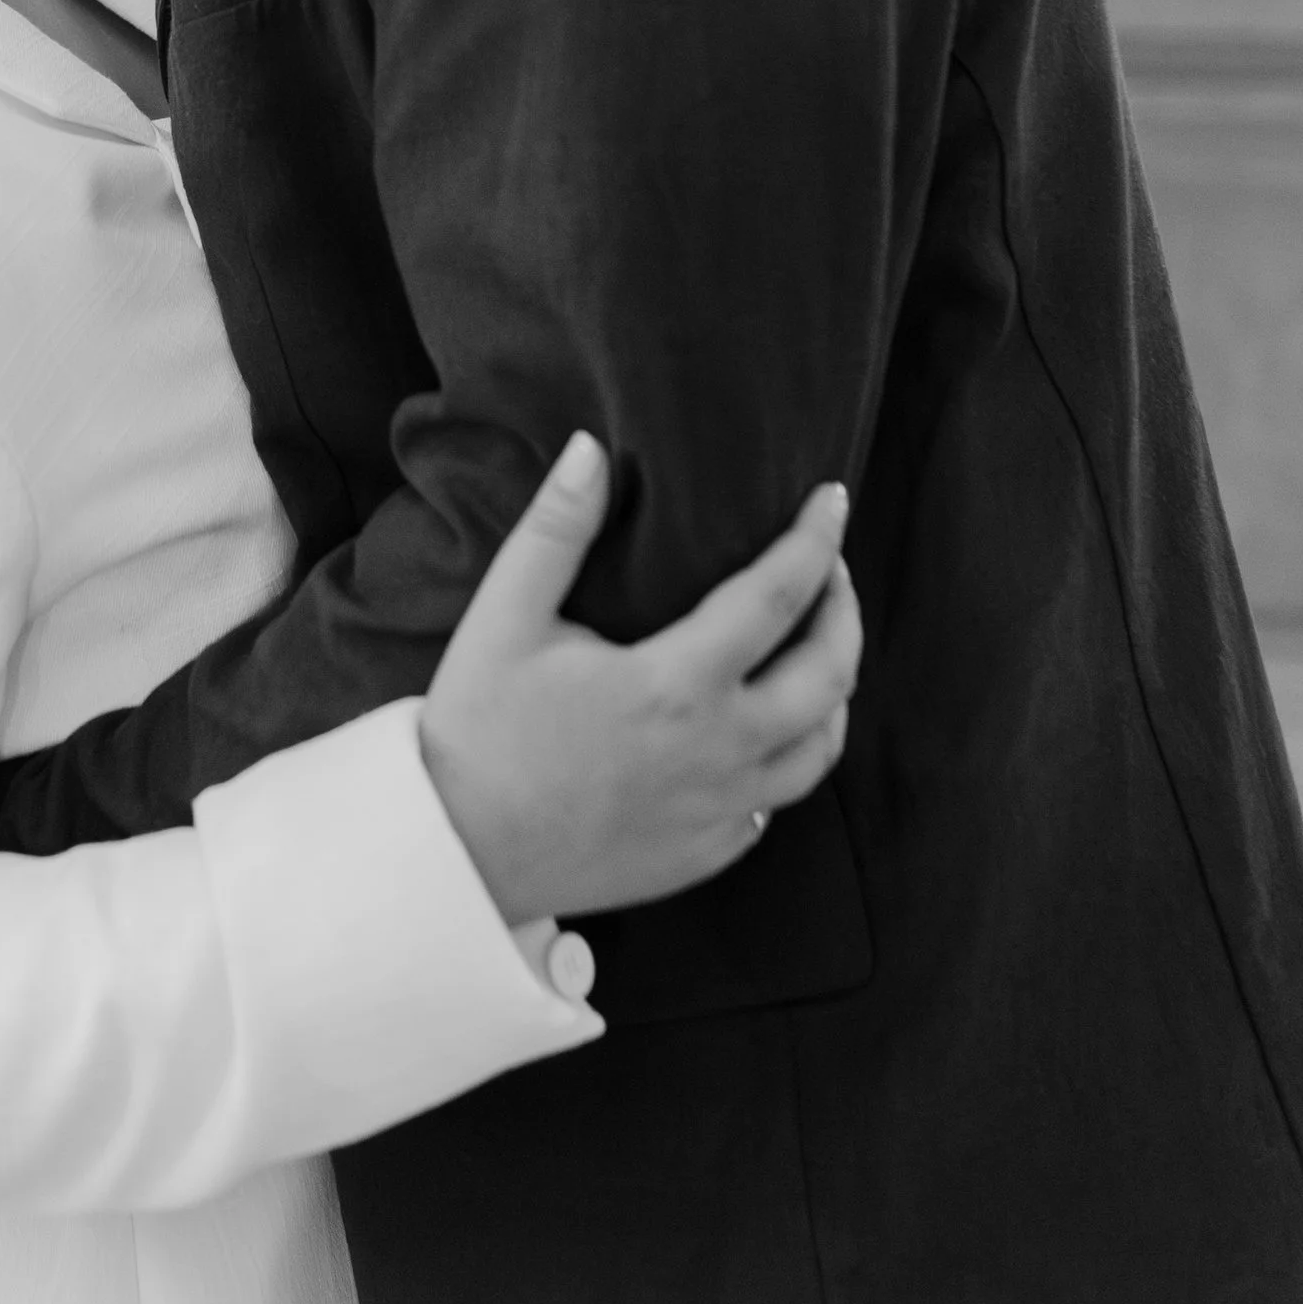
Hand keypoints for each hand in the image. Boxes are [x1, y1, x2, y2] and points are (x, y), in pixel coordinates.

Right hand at [420, 435, 860, 931]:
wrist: (457, 851)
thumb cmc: (478, 729)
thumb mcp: (504, 617)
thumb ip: (556, 528)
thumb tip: (592, 449)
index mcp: (675, 684)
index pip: (778, 596)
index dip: (816, 540)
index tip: (833, 498)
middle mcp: (717, 751)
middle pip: (829, 676)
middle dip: (845, 612)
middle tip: (833, 570)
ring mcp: (718, 811)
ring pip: (819, 751)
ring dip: (834, 693)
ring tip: (817, 652)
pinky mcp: (704, 854)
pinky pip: (774, 806)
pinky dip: (787, 759)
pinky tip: (764, 735)